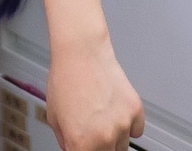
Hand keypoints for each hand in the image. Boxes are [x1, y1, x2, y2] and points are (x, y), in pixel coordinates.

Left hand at [46, 34, 143, 150]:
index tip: (86, 146)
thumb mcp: (54, 116)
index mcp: (81, 143)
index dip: (84, 150)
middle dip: (99, 147)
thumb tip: (73, 148)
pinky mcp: (136, 110)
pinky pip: (137, 130)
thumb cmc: (65, 77)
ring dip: (114, 137)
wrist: (81, 50)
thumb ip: (66, 141)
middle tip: (92, 132)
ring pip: (123, 146)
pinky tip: (115, 108)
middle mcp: (104, 137)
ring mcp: (122, 124)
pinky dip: (129, 124)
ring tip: (101, 114)